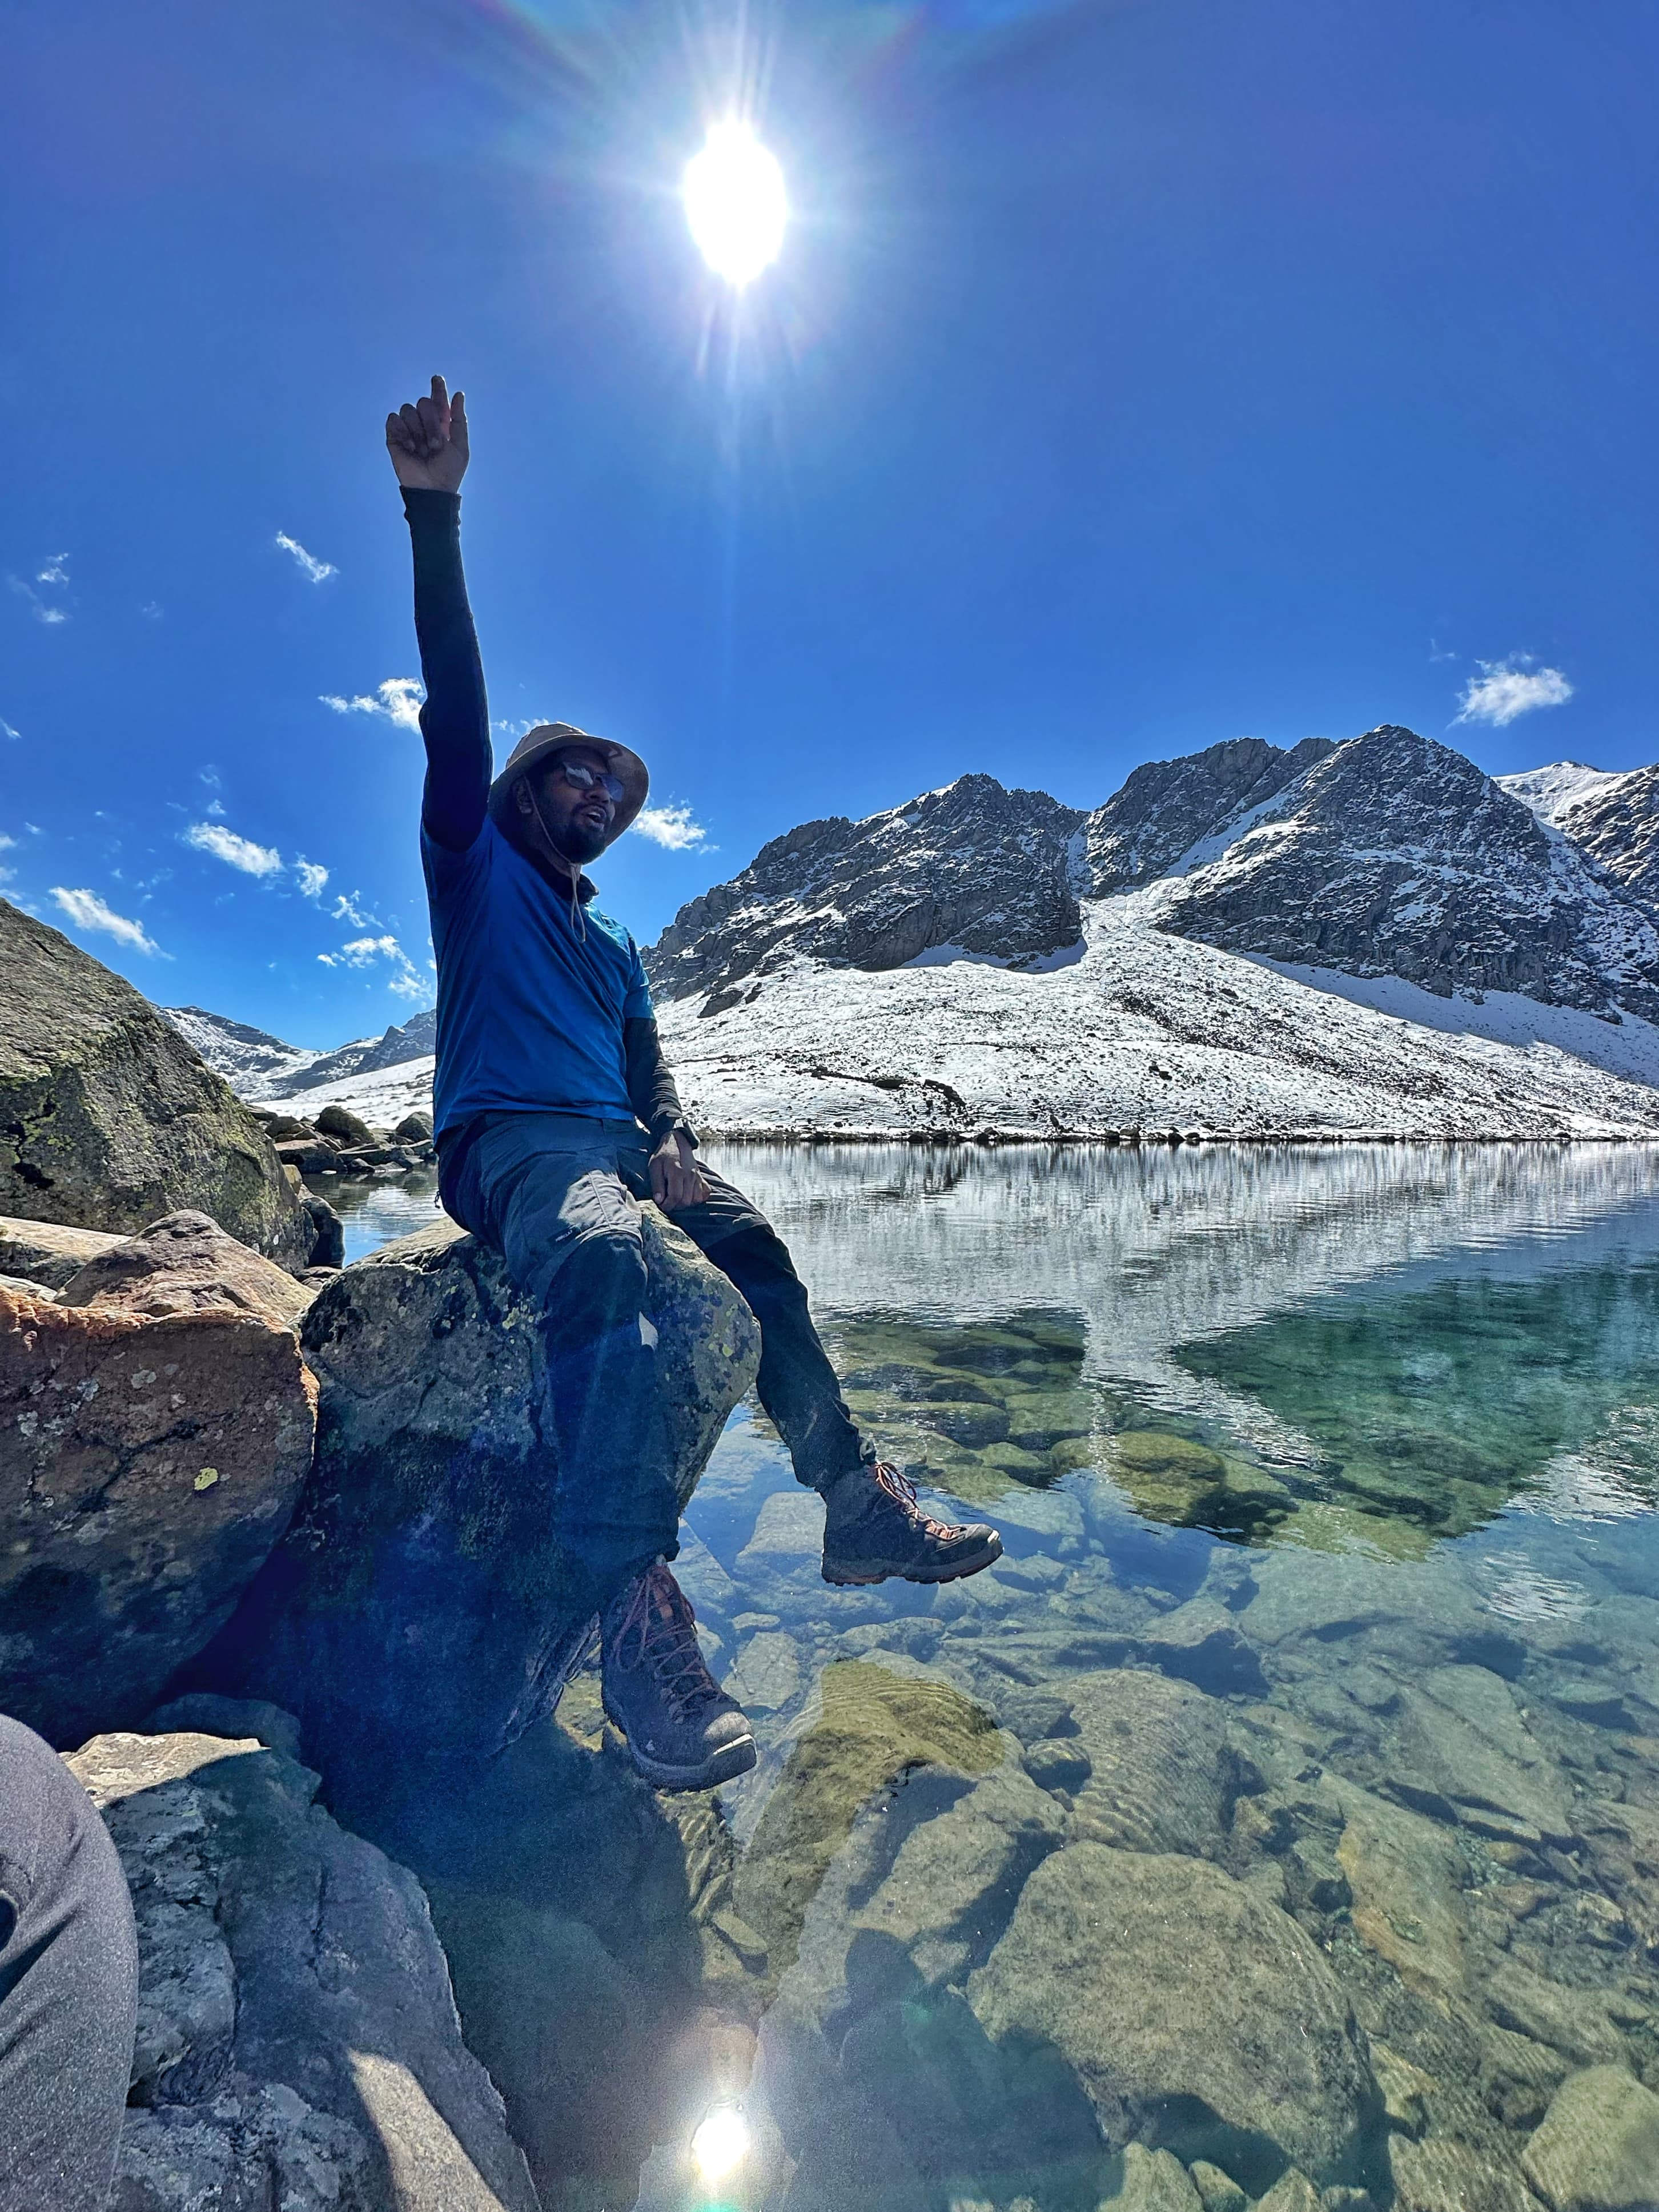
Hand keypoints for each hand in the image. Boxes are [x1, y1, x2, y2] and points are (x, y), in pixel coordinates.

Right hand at [385, 374, 468, 491]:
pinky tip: (410, 448)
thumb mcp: (460, 446)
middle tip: (436, 445)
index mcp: (441, 424)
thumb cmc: (449, 471)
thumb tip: (458, 394)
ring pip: (408, 410)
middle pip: (423, 403)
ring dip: (418, 431)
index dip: (437, 388)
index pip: (438, 400)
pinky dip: (403, 432)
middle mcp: (423, 423)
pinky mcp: (393, 437)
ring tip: (423, 450)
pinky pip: (394, 420)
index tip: (437, 379)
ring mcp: (408, 429)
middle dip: (431, 422)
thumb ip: (459, 420)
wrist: (431, 489)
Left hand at [649, 1130, 707, 1211]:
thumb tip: (659, 1200)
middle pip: (686, 1201)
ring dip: (685, 1203)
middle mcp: (690, 1175)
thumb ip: (657, 1184)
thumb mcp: (654, 1167)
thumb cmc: (663, 1155)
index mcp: (677, 1172)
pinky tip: (688, 1195)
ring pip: (695, 1200)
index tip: (661, 1205)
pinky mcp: (701, 1178)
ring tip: (676, 1199)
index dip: (667, 1205)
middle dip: (675, 1205)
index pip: (675, 1196)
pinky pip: (705, 1194)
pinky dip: (698, 1198)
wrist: (677, 1143)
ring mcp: (698, 1177)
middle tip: (667, 1202)